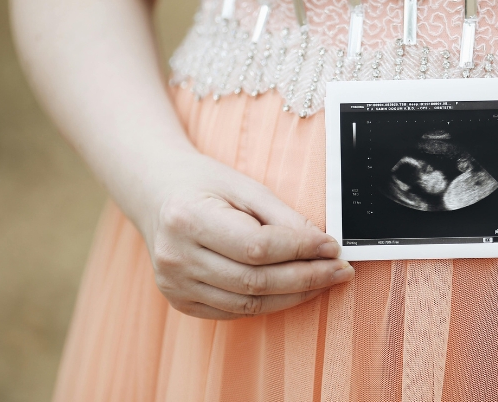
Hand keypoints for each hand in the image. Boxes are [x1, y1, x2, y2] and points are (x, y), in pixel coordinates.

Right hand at [138, 152, 352, 319]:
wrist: (157, 194)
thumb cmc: (203, 184)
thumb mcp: (245, 187)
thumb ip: (283, 217)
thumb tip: (322, 244)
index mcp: (188, 219)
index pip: (258, 246)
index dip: (301, 249)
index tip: (333, 246)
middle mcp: (176, 256)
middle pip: (255, 280)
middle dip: (306, 277)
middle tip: (340, 270)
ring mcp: (175, 284)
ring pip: (248, 304)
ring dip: (294, 295)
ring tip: (324, 281)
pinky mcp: (181, 301)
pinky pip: (234, 312)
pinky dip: (269, 303)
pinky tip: (292, 290)